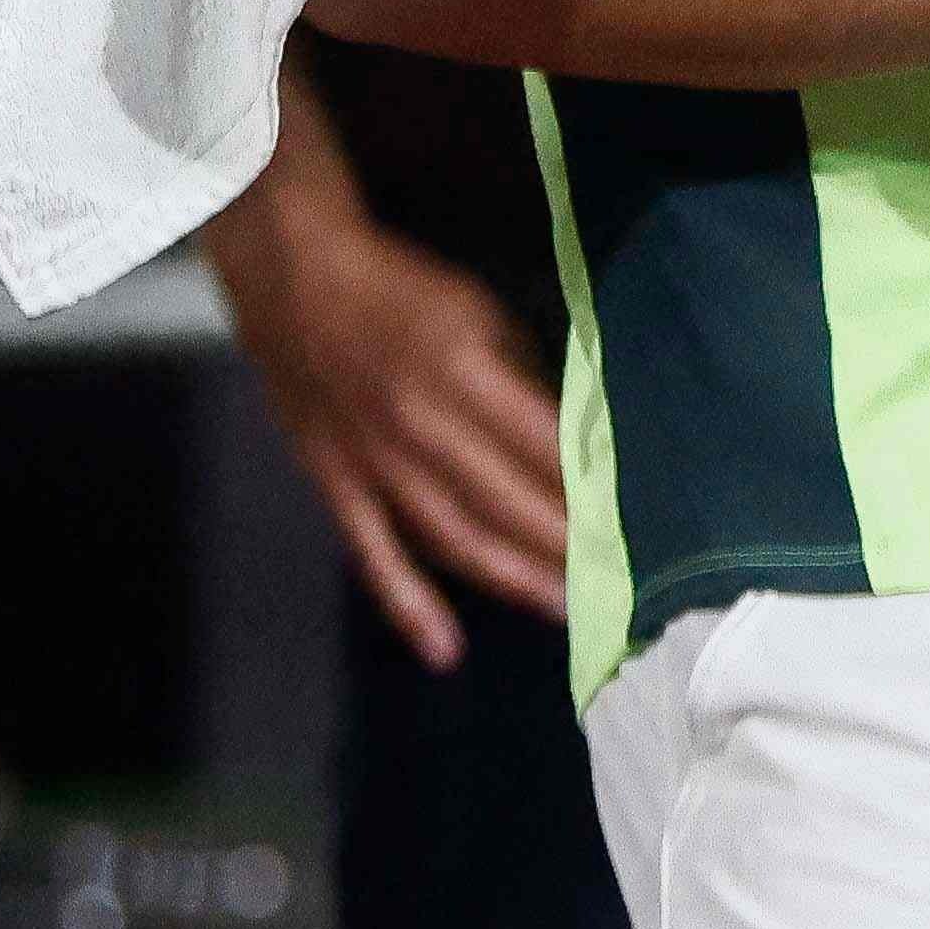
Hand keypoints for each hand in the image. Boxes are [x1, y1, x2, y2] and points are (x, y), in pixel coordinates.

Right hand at [205, 78, 570, 672]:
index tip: (634, 526)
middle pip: (506, 502)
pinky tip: (444, 648)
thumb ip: (522, 377)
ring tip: (565, 612)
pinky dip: (409, 603)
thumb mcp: (478, 310)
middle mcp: (421, 422)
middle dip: (565, 549)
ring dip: (510, 579)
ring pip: (452, 536)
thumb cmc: (400, 291)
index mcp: (463, 368)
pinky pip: (375, 551)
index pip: (544, 447)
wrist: (295, 280)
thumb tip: (574, 440)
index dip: (589, 493)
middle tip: (616, 587)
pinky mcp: (336, 481)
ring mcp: (374, 459)